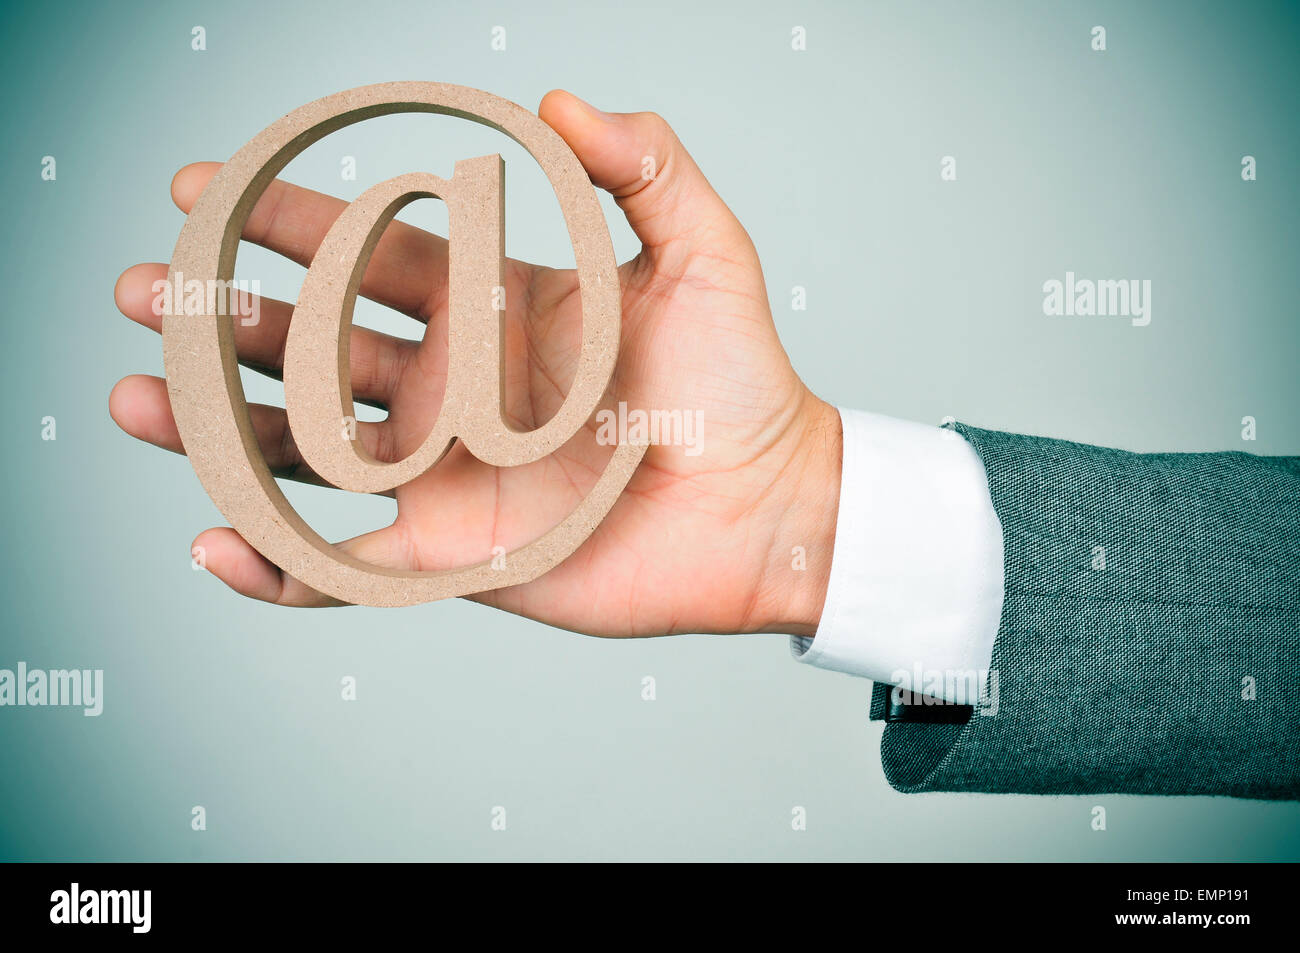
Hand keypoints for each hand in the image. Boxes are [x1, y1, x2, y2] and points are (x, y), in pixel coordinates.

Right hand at [110, 90, 841, 637]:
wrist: (767, 507)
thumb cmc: (743, 381)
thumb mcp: (704, 250)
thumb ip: (644, 164)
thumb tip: (557, 98)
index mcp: (495, 306)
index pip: (371, 251)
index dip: (290, 218)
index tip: (206, 185)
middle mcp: (455, 386)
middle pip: (315, 343)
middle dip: (225, 314)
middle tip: (143, 287)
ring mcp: (446, 474)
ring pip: (306, 449)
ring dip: (219, 427)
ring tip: (140, 397)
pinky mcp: (454, 558)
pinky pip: (346, 564)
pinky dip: (278, 564)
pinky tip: (214, 541)